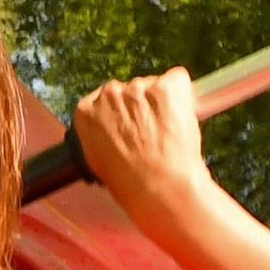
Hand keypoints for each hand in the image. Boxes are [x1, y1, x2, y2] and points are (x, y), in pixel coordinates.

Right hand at [73, 69, 215, 218]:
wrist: (159, 188)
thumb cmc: (130, 183)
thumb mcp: (97, 161)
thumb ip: (100, 136)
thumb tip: (112, 132)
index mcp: (86, 112)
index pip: (102, 100)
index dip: (120, 115)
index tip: (129, 129)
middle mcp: (109, 94)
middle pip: (128, 91)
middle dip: (140, 107)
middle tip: (151, 135)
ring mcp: (138, 88)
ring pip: (154, 86)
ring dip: (162, 104)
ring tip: (168, 136)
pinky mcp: (167, 86)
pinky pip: (178, 81)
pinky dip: (184, 97)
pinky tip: (180, 122)